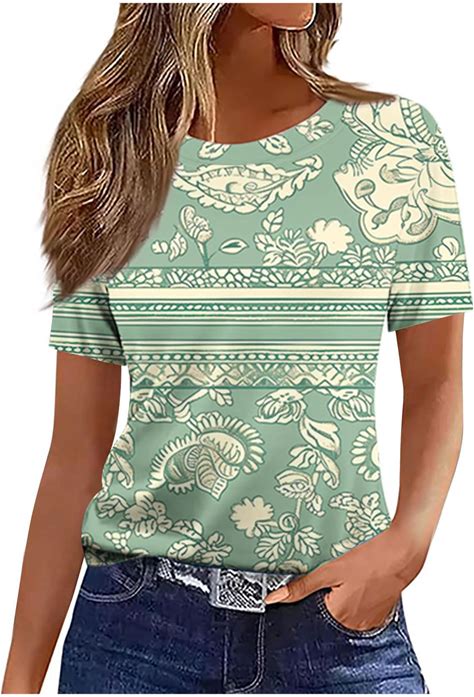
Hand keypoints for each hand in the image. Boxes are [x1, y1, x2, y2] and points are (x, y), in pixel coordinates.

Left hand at [264, 524, 427, 630]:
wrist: (403, 552)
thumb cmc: (369, 558)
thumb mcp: (330, 570)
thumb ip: (301, 586)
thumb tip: (273, 598)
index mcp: (339, 616)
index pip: (312, 612)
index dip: (311, 595)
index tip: (317, 581)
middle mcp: (354, 624)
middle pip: (330, 611)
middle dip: (328, 594)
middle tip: (338, 574)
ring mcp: (370, 620)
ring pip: (346, 609)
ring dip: (344, 595)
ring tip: (352, 575)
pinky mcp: (381, 613)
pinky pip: (361, 607)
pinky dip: (359, 596)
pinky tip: (362, 580)